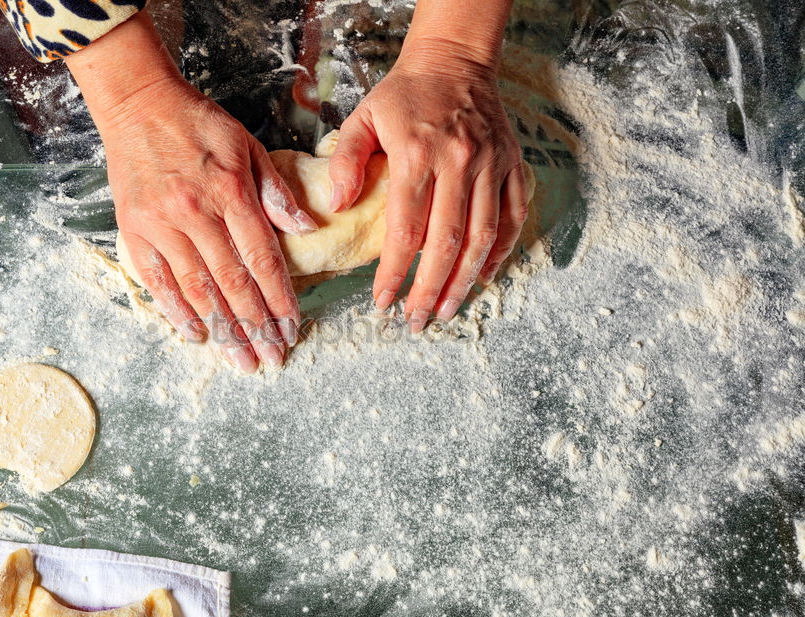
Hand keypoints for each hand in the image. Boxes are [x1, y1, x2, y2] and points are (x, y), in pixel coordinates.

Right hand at [67, 15, 316, 371]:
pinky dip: (177, 311)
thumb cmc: (198, 124)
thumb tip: (307, 230)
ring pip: (198, 289)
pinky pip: (157, 280)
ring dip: (223, 330)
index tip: (291, 327)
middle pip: (232, 282)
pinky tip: (197, 335)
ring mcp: (161, 224)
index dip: (278, 298)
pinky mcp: (133, 230)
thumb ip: (276, 191)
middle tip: (271, 359)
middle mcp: (196, 212)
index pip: (261, 258)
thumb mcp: (248, 146)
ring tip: (241, 360)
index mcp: (231, 191)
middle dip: (256, 326)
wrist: (138, 105)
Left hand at [329, 38, 529, 331]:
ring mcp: (490, 165)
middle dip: (430, 289)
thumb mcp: (362, 117)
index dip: (393, 272)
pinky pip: (511, 217)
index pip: (404, 229)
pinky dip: (500, 251)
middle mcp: (458, 163)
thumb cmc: (404, 95)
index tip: (382, 302)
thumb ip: (346, 162)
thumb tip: (339, 206)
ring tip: (448, 311)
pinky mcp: (512, 166)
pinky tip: (482, 277)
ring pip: (482, 236)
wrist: (456, 61)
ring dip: (464, 280)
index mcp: (416, 154)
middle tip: (417, 321)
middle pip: (446, 242)